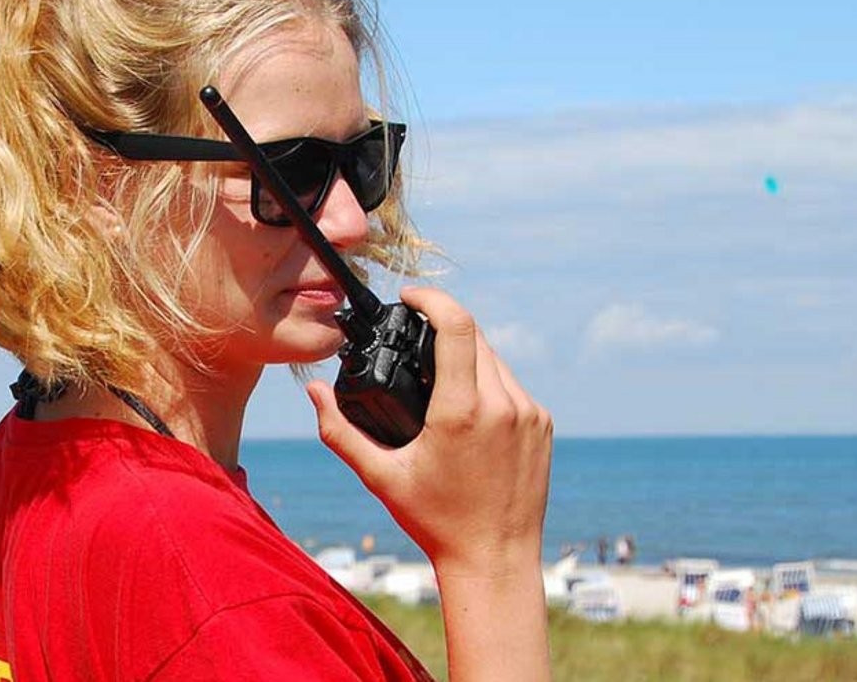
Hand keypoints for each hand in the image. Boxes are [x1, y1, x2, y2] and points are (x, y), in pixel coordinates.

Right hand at [308, 286, 552, 576]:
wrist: (494, 559)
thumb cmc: (435, 522)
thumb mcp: (381, 477)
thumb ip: (341, 431)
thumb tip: (314, 391)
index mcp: (462, 411)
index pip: (456, 325)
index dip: (431, 298)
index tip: (410, 297)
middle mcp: (503, 404)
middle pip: (475, 335)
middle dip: (443, 326)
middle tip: (415, 336)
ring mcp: (529, 413)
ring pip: (496, 358)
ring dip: (468, 354)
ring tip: (439, 374)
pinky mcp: (543, 424)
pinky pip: (513, 385)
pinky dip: (489, 382)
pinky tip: (468, 404)